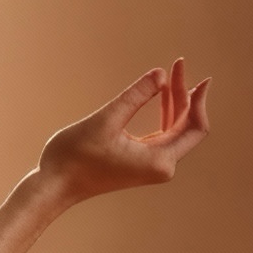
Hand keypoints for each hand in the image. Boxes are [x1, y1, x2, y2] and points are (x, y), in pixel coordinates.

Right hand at [37, 59, 211, 205]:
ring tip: (169, 77)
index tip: (199, 76)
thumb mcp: (105, 121)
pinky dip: (164, 115)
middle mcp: (161, 166)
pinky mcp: (141, 163)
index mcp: (159, 160)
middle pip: (187, 127)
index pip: (193, 126)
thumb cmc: (74, 156)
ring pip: (176, 130)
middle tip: (177, 66)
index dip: (198, 99)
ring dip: (174, 103)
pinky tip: (161, 96)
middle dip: (185, 96)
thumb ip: (135, 96)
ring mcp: (151, 166)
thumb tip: (160, 74)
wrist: (53, 186)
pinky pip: (162, 136)